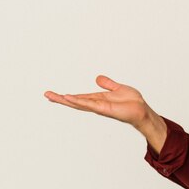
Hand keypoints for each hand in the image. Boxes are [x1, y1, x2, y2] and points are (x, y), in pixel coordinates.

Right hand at [44, 75, 166, 151]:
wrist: (142, 110)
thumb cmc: (132, 102)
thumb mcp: (117, 88)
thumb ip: (107, 84)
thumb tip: (97, 78)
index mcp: (98, 100)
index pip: (79, 97)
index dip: (67, 96)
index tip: (55, 94)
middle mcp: (96, 104)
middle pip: (75, 101)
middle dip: (60, 99)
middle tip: (46, 94)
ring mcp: (99, 107)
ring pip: (79, 103)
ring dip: (65, 100)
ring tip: (52, 96)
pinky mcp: (104, 109)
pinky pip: (89, 104)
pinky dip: (78, 101)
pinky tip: (68, 98)